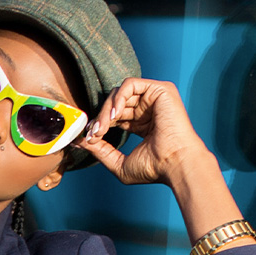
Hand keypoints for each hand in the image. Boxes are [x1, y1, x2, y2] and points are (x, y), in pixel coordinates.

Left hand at [77, 78, 212, 186]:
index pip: (114, 116)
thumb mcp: (118, 162)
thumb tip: (79, 141)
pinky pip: (130, 84)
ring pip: (119, 93)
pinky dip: (118, 98)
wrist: (175, 164)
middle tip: (92, 134)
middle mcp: (148, 109)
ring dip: (106, 111)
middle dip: (100, 118)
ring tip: (102, 128)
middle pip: (114, 104)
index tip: (87, 138)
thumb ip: (100, 150)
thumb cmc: (154, 169)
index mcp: (142, 123)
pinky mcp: (160, 90)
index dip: (99, 124)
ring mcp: (154, 98)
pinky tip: (114, 116)